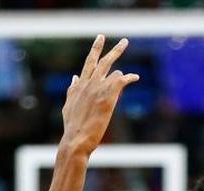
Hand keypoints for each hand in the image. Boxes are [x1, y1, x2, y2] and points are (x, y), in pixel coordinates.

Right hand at [60, 36, 139, 157]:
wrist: (75, 139)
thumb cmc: (73, 126)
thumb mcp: (69, 105)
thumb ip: (72, 90)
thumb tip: (73, 78)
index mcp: (79, 85)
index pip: (89, 63)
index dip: (96, 50)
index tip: (101, 38)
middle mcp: (88, 84)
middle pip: (101, 61)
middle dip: (113, 49)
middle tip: (125, 41)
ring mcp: (97, 90)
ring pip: (112, 69)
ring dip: (120, 66)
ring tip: (129, 63)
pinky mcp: (106, 98)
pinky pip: (120, 81)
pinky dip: (128, 78)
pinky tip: (135, 77)